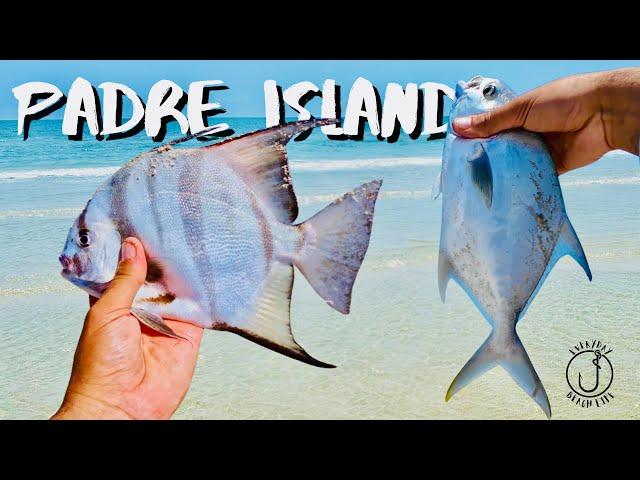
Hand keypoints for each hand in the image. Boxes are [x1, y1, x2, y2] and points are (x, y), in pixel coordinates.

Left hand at [51, 237, 203, 419]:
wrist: (121, 406)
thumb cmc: (100, 366)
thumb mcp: (106, 313)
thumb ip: (125, 280)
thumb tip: (133, 247)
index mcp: (115, 303)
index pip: (128, 269)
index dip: (134, 249)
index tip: (144, 223)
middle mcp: (142, 310)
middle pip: (157, 276)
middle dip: (164, 257)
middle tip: (175, 227)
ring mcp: (166, 322)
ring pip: (180, 290)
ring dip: (186, 272)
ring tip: (194, 242)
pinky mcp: (188, 335)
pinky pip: (200, 310)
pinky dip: (206, 294)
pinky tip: (209, 273)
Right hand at [453, 68, 639, 173]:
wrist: (603, 114)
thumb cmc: (565, 100)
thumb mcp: (521, 109)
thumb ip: (491, 122)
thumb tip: (459, 127)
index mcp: (520, 113)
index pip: (492, 127)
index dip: (475, 137)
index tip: (458, 149)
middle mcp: (528, 132)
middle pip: (501, 148)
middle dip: (487, 157)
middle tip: (467, 170)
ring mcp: (540, 150)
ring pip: (515, 164)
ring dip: (503, 171)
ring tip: (482, 182)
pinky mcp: (552, 167)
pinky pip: (532, 176)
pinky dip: (522, 181)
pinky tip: (505, 188)